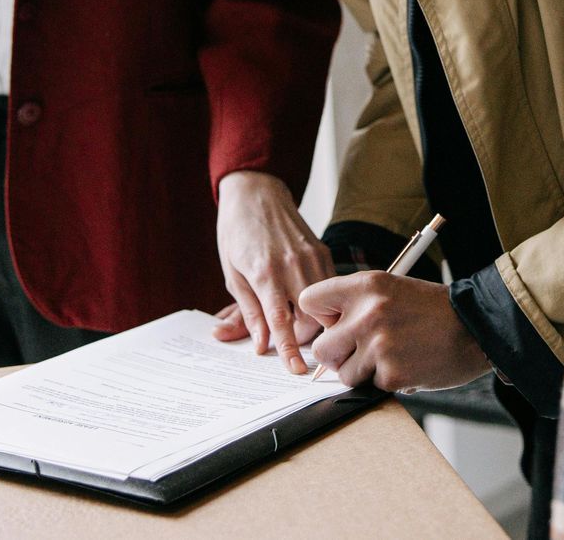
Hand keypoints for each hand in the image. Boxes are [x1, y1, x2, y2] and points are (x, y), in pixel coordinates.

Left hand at [211, 170, 333, 373]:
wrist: (256, 192)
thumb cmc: (238, 232)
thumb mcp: (233, 274)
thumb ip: (248, 311)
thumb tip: (259, 344)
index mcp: (265, 272)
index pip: (281, 322)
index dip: (289, 350)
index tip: (296, 370)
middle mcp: (293, 265)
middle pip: (312, 319)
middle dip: (305, 337)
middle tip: (291, 339)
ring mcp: (312, 257)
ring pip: (327, 305)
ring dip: (317, 320)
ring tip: (299, 320)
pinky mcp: (323, 251)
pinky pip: (330, 287)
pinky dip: (324, 300)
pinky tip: (307, 298)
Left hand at [299, 272, 490, 392]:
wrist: (476, 327)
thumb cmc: (434, 310)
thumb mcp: (392, 290)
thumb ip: (357, 305)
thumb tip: (326, 332)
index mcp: (367, 285)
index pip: (311, 301)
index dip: (321, 317)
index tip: (335, 324)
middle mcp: (368, 312)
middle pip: (322, 348)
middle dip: (338, 355)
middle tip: (361, 351)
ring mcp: (379, 345)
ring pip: (344, 374)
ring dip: (363, 372)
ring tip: (392, 357)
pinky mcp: (391, 374)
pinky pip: (371, 386)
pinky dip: (386, 382)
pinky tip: (408, 365)